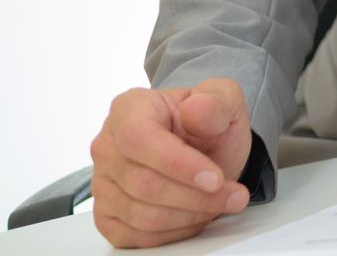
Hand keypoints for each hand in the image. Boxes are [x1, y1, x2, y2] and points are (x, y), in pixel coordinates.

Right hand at [89, 78, 252, 248]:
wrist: (206, 146)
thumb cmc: (209, 122)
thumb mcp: (224, 99)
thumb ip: (216, 101)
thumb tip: (197, 109)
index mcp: (128, 109)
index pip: (139, 140)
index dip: (178, 164)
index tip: (215, 179)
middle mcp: (107, 147)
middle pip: (143, 184)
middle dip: (196, 196)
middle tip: (234, 195)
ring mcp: (102, 184)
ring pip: (142, 216)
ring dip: (190, 216)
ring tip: (222, 203)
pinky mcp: (108, 216)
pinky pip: (137, 237)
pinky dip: (175, 233)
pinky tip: (197, 215)